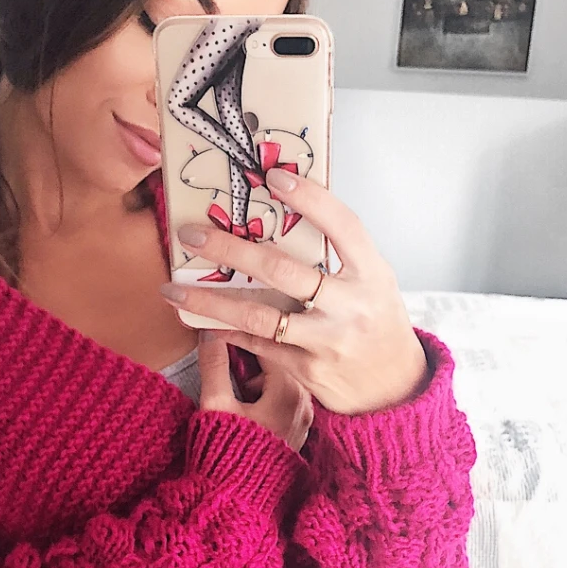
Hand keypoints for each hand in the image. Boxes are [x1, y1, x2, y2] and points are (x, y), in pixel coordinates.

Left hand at [161, 169, 429, 414]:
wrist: (393, 389)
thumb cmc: (377, 324)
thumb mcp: (373, 282)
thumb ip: (338, 255)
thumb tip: (286, 213)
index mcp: (371, 274)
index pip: (343, 226)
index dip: (311, 199)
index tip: (273, 178)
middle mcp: (350, 306)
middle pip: (283, 270)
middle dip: (231, 250)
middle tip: (192, 235)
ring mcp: (327, 341)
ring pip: (258, 316)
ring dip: (209, 301)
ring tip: (172, 289)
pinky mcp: (307, 370)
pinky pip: (257, 345)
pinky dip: (227, 331)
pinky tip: (201, 320)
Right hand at [198, 330, 313, 452]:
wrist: (239, 499)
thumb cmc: (226, 452)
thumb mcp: (215, 405)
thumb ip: (214, 366)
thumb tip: (211, 335)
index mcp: (287, 391)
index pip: (269, 345)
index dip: (244, 335)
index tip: (226, 330)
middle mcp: (304, 402)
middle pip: (281, 362)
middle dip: (254, 359)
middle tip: (230, 364)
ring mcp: (304, 419)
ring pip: (284, 382)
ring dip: (262, 379)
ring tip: (240, 394)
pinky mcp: (299, 433)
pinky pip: (287, 401)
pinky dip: (270, 396)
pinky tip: (251, 409)